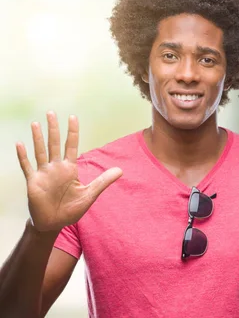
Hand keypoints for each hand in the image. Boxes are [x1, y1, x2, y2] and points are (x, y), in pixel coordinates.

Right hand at [16, 112, 121, 231]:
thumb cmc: (71, 209)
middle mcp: (56, 168)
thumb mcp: (89, 195)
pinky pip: (27, 166)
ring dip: (38, 138)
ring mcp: (43, 174)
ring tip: (36, 123)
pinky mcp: (33, 182)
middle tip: (51, 112)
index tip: (73, 117)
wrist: (54, 223)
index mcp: (70, 169)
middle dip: (54, 129)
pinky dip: (23, 156)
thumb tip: (121, 170)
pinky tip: (20, 144)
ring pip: (40, 151)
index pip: (72, 146)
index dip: (72, 132)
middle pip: (55, 144)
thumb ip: (103, 181)